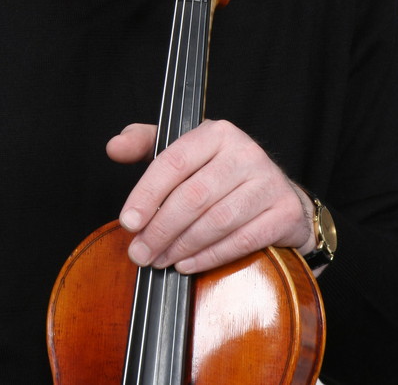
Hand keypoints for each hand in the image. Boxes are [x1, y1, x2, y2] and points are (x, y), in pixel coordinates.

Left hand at [106, 119, 314, 273]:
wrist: (278, 194)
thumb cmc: (219, 173)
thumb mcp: (185, 151)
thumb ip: (146, 143)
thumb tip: (114, 147)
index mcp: (217, 132)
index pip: (174, 161)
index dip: (146, 194)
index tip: (127, 222)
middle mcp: (245, 151)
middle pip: (193, 196)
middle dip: (160, 229)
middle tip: (139, 253)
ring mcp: (268, 181)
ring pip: (216, 220)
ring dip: (181, 246)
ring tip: (159, 261)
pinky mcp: (283, 212)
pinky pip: (241, 240)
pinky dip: (209, 257)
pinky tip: (187, 264)